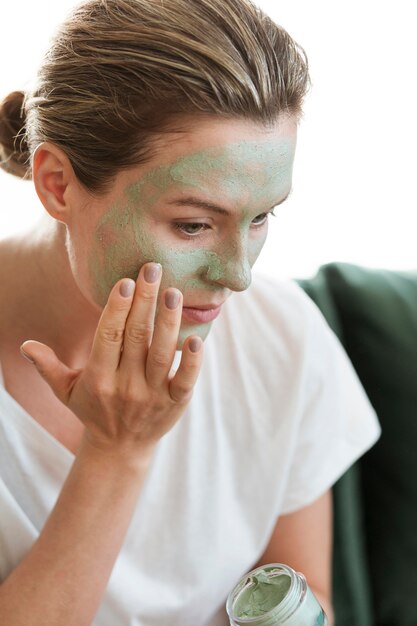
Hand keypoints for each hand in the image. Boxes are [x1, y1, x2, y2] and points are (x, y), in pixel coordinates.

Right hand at [20, 263, 202, 454]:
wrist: (120, 448)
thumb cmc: (93, 410)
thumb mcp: (66, 391)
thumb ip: (48, 367)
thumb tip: (25, 346)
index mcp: (98, 378)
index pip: (108, 337)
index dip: (117, 309)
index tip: (126, 281)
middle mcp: (125, 385)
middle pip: (136, 337)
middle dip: (145, 301)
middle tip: (153, 268)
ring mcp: (151, 395)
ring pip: (161, 354)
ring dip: (168, 322)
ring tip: (173, 292)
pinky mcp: (174, 404)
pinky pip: (185, 381)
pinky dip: (191, 362)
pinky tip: (196, 339)